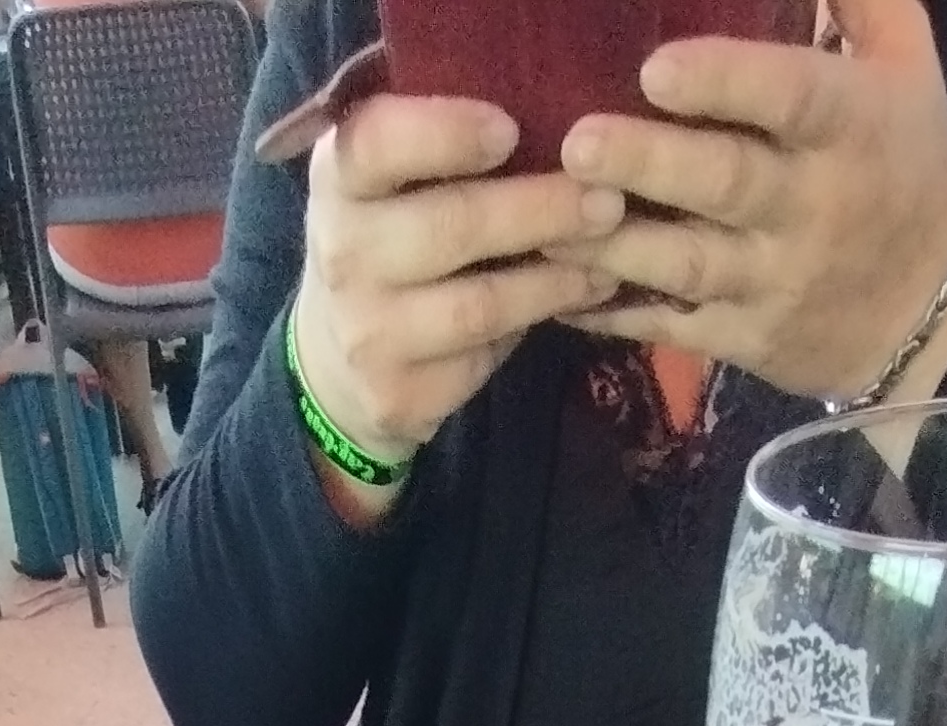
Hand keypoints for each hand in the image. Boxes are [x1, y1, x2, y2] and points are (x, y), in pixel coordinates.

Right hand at [292, 98, 624, 497]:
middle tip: (607, 197)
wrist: (337, 363)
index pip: (377, 144)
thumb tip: (557, 110)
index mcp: (340, 179)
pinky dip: (544, 319)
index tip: (510, 130)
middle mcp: (343, 253)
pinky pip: (487, 354)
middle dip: (538, 209)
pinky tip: (586, 294)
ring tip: (610, 252)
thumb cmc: (392, 245)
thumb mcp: (392, 184)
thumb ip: (442, 149)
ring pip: (479, 302)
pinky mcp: (399, 393)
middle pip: (450, 226)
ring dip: (556, 275)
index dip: (445, 133)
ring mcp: (367, 331)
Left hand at [554, 0, 946, 402]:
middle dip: (649, 164)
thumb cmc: (905, 163)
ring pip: (685, 263)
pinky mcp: (743, 337)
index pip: (789, 97)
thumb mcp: (906, 65)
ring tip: (545, 218)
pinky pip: (670, 326)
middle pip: (724, 184)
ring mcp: (774, 281)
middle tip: (578, 143)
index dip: (725, 82)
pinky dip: (611, 314)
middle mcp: (810, 208)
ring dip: (614, 243)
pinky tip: (556, 290)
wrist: (927, 313)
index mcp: (850, 127)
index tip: (657, 68)